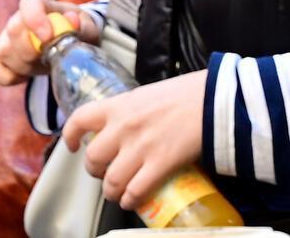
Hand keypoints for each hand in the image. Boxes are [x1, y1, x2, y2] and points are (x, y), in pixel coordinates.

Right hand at [0, 0, 99, 85]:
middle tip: (50, 57)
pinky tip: (25, 76)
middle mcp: (18, 20)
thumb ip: (83, 26)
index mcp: (41, 6)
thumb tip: (71, 20)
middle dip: (32, 49)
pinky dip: (8, 76)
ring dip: (25, 65)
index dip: (35, 20)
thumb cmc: (78, 33)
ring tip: (44, 65)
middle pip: (13, 31)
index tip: (48, 37)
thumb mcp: (88, 29)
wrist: (68, 45)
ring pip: (4, 52)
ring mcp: (5, 40)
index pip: (29, 4)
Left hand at [64, 70, 208, 212]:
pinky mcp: (159, 164)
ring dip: (112, 191)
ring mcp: (140, 147)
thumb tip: (134, 124)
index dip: (69, 136)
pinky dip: (130, 200)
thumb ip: (136, 108)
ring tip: (120, 192)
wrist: (219, 97)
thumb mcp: (154, 92)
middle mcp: (124, 127)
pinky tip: (133, 200)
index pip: (80, 119)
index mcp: (121, 105)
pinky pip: (135, 191)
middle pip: (92, 159)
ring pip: (110, 181)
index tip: (71, 146)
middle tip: (106, 172)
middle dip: (97, 171)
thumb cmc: (193, 90)